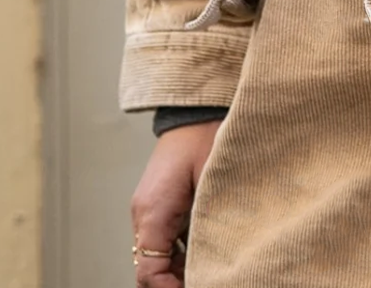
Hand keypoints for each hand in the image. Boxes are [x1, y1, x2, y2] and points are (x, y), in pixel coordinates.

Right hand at [130, 122, 221, 284]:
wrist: (198, 109)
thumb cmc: (208, 138)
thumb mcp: (212, 184)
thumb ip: (208, 224)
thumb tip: (216, 256)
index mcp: (152, 212)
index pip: (149, 272)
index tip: (201, 285)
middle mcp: (144, 214)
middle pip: (149, 269)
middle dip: (174, 282)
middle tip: (207, 280)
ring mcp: (148, 208)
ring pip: (156, 257)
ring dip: (177, 269)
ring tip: (208, 270)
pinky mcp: (158, 203)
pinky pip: (162, 240)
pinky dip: (179, 252)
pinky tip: (204, 251)